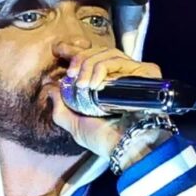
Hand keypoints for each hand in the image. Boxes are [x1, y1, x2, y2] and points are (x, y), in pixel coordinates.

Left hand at [45, 43, 162, 156]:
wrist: (125, 146)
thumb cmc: (104, 140)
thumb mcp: (74, 125)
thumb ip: (60, 108)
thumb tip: (49, 89)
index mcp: (104, 86)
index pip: (90, 59)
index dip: (74, 51)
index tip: (58, 49)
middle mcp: (119, 77)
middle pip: (97, 53)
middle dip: (79, 59)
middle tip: (71, 74)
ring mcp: (133, 73)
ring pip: (107, 54)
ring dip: (89, 65)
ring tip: (83, 85)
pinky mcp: (145, 72)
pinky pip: (120, 60)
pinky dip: (103, 68)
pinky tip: (95, 84)